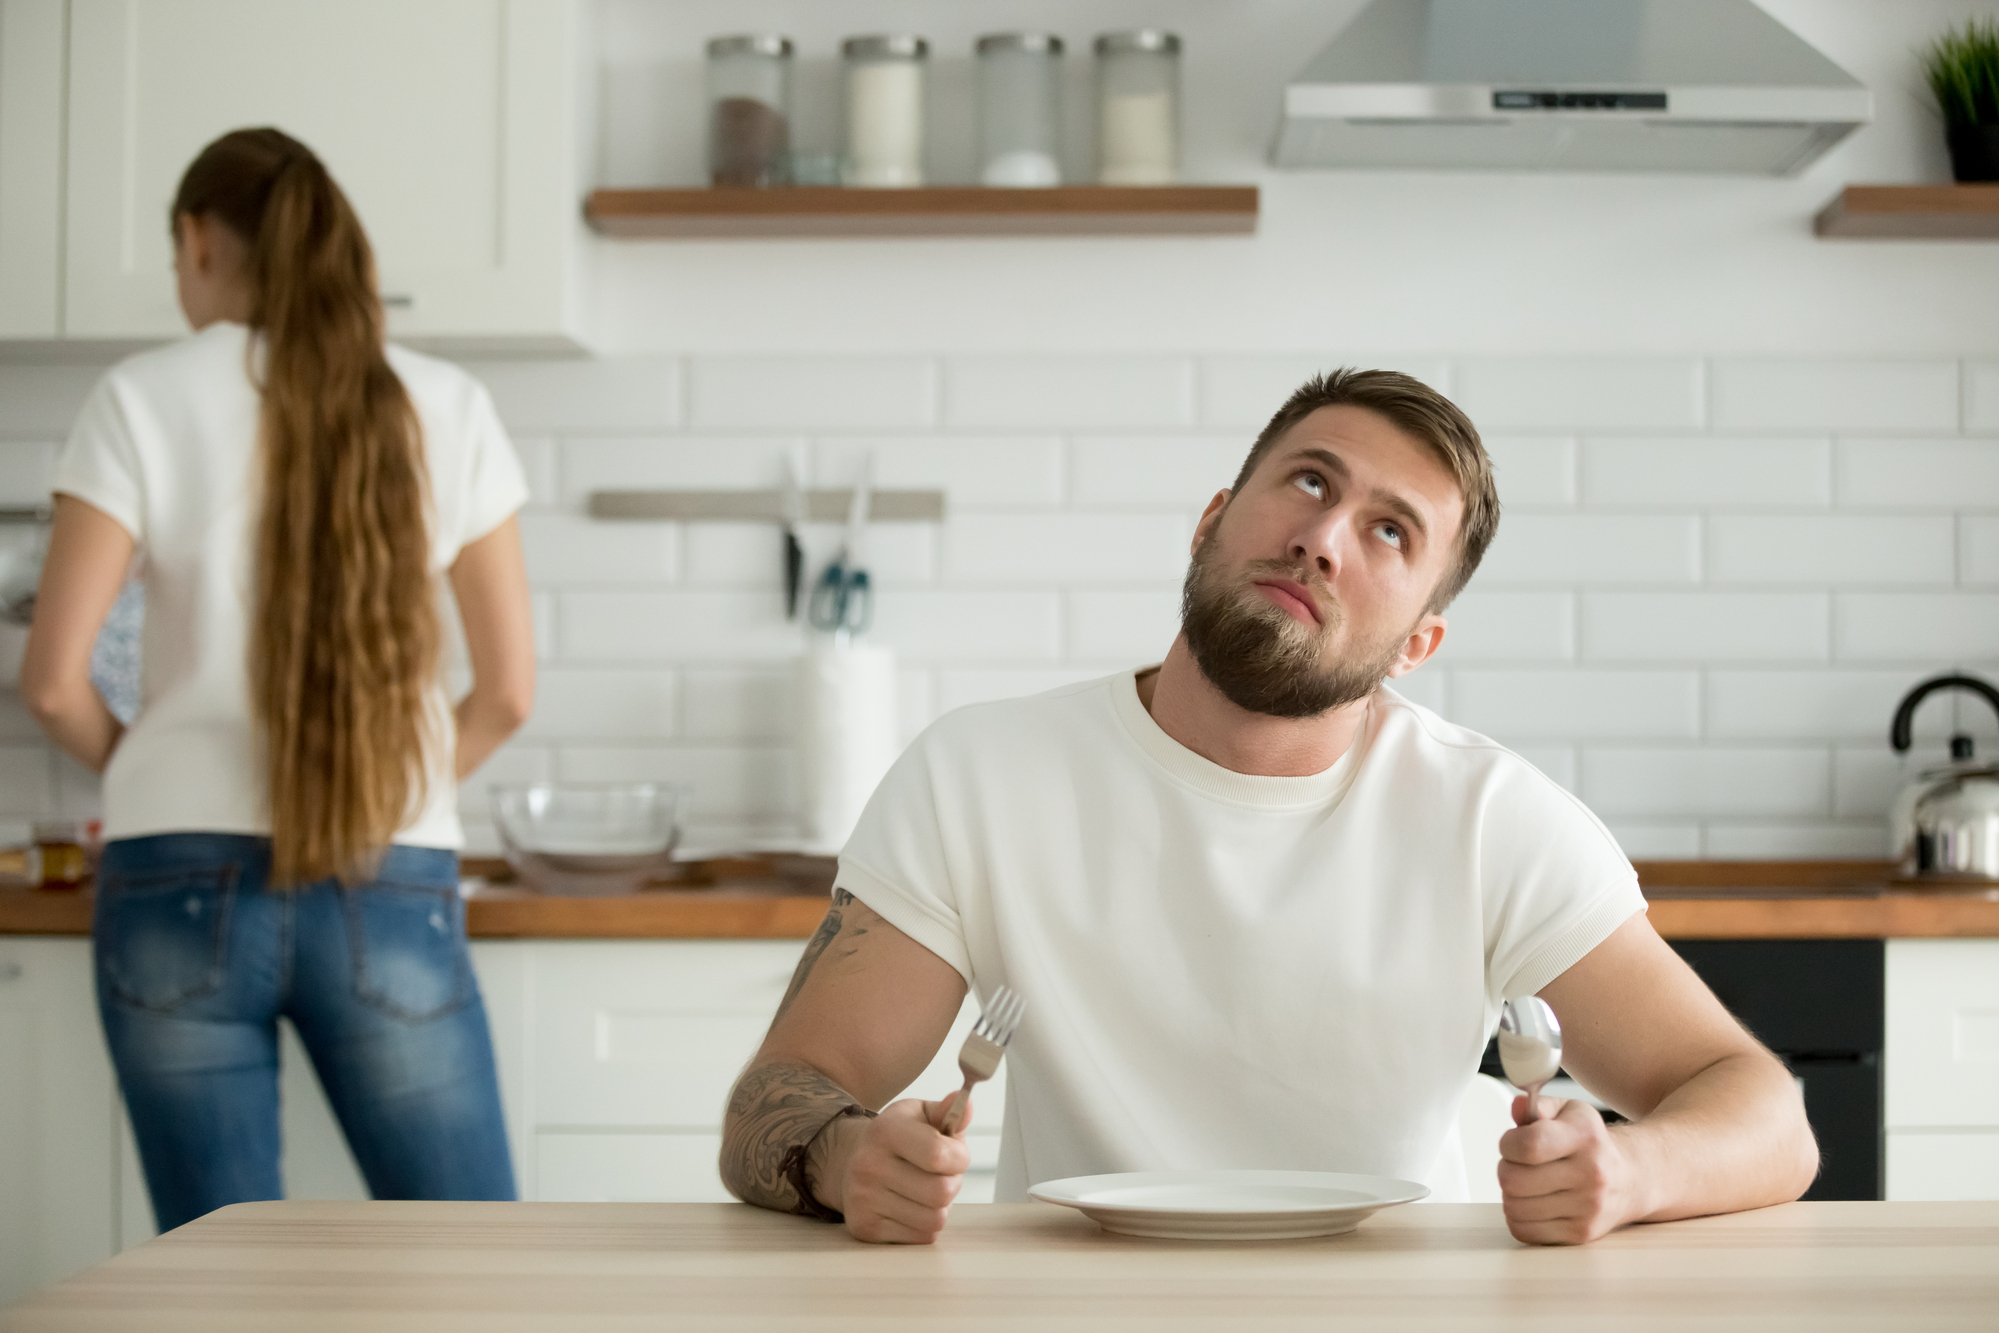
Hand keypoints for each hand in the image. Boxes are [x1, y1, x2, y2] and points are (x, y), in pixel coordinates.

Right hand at [830, 1094, 971, 1243]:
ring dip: (940, 1207)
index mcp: (886, 1131)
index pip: (939, 1155)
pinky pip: (921, 1237)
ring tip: (925, 1190)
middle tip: (940, 1175)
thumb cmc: (897, 1138)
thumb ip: (949, 1111)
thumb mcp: (920, 1115)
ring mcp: (864, 1199)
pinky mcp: (865, 1228)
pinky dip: (925, 1225)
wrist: (851, 1162)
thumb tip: (967, 1104)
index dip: (960, 1158)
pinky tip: (911, 1206)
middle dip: (952, 1184)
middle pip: (941, 1192)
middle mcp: (869, 1165)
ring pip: (935, 1219)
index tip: (955, 1154)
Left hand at [1497, 1096, 1644, 1245]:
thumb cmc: (1589, 1142)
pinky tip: (1533, 1203)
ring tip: (1528, 1183)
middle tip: (1519, 1164)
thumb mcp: (1569, 1112)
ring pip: (1514, 1207)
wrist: (1630, 1179)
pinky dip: (1518, 1217)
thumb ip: (1537, 1105)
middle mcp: (1591, 1174)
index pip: (1528, 1145)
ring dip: (1511, 1194)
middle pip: (1513, 1180)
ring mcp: (1588, 1208)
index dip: (1508, 1143)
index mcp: (1585, 1137)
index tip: (1513, 1142)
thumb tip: (1517, 1106)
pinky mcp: (1580, 1233)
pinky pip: (1523, 1230)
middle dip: (1506, 1168)